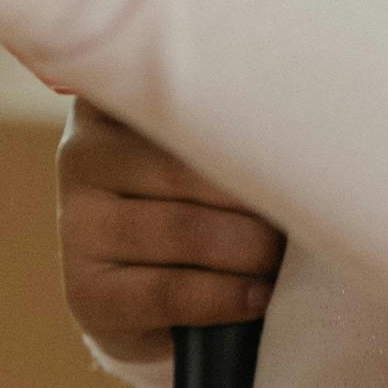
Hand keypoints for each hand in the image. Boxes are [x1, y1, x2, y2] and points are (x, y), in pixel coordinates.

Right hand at [57, 99, 282, 365]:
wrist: (157, 296)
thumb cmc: (205, 197)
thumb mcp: (210, 142)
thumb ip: (234, 116)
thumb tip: (301, 112)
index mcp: (117, 97)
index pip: (179, 90)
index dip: (244, 115)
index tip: (296, 131)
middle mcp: (84, 153)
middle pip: (189, 165)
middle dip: (259, 192)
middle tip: (309, 207)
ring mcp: (77, 225)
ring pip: (184, 229)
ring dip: (250, 248)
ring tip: (281, 256)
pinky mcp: (85, 293)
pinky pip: (167, 292)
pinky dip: (223, 296)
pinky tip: (256, 295)